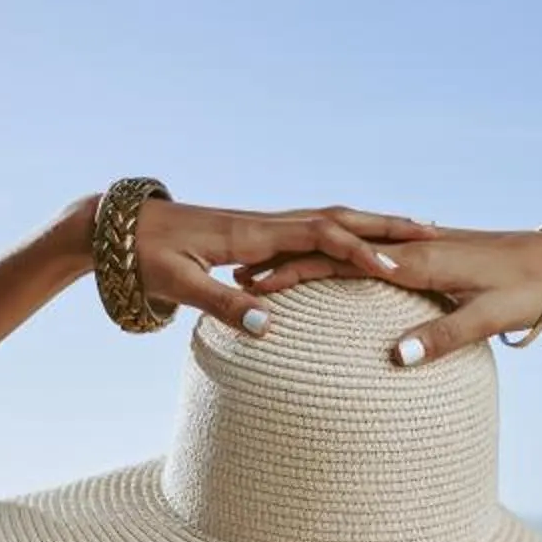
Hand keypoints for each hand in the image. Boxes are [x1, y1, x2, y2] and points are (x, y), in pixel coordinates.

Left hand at [131, 200, 432, 333]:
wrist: (111, 228)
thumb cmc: (141, 257)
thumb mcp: (179, 285)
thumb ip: (224, 303)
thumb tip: (269, 325)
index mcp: (249, 233)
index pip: (317, 235)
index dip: (357, 251)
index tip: (394, 266)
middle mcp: (260, 222)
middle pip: (335, 216)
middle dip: (382, 225)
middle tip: (430, 232)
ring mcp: (257, 224)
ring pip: (325, 218)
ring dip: (367, 225)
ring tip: (409, 235)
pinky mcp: (250, 232)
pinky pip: (307, 228)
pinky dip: (341, 231)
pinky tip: (353, 244)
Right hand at [243, 223, 541, 364]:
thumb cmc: (526, 289)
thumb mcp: (486, 318)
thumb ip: (440, 337)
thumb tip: (394, 358)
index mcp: (417, 261)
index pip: (340, 263)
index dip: (294, 273)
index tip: (254, 284)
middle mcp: (413, 248)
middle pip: (335, 249)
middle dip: (287, 263)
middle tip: (241, 278)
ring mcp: (422, 246)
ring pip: (351, 246)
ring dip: (310, 258)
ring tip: (272, 272)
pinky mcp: (434, 251)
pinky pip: (374, 252)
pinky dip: (342, 258)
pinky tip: (331, 269)